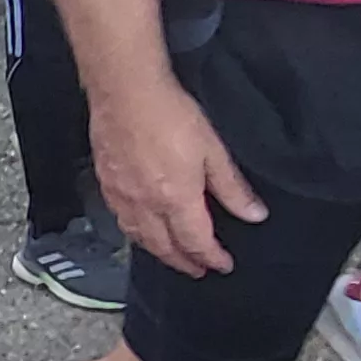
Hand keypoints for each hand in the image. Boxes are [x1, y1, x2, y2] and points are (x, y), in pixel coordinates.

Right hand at [89, 78, 266, 277]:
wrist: (125, 91)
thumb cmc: (168, 113)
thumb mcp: (213, 150)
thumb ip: (232, 187)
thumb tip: (254, 214)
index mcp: (176, 199)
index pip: (196, 242)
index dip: (211, 258)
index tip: (222, 264)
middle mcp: (146, 205)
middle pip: (165, 248)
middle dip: (184, 263)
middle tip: (198, 269)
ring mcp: (122, 196)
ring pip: (140, 239)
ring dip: (159, 253)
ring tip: (171, 255)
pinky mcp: (107, 184)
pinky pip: (121, 221)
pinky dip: (136, 234)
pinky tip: (140, 229)